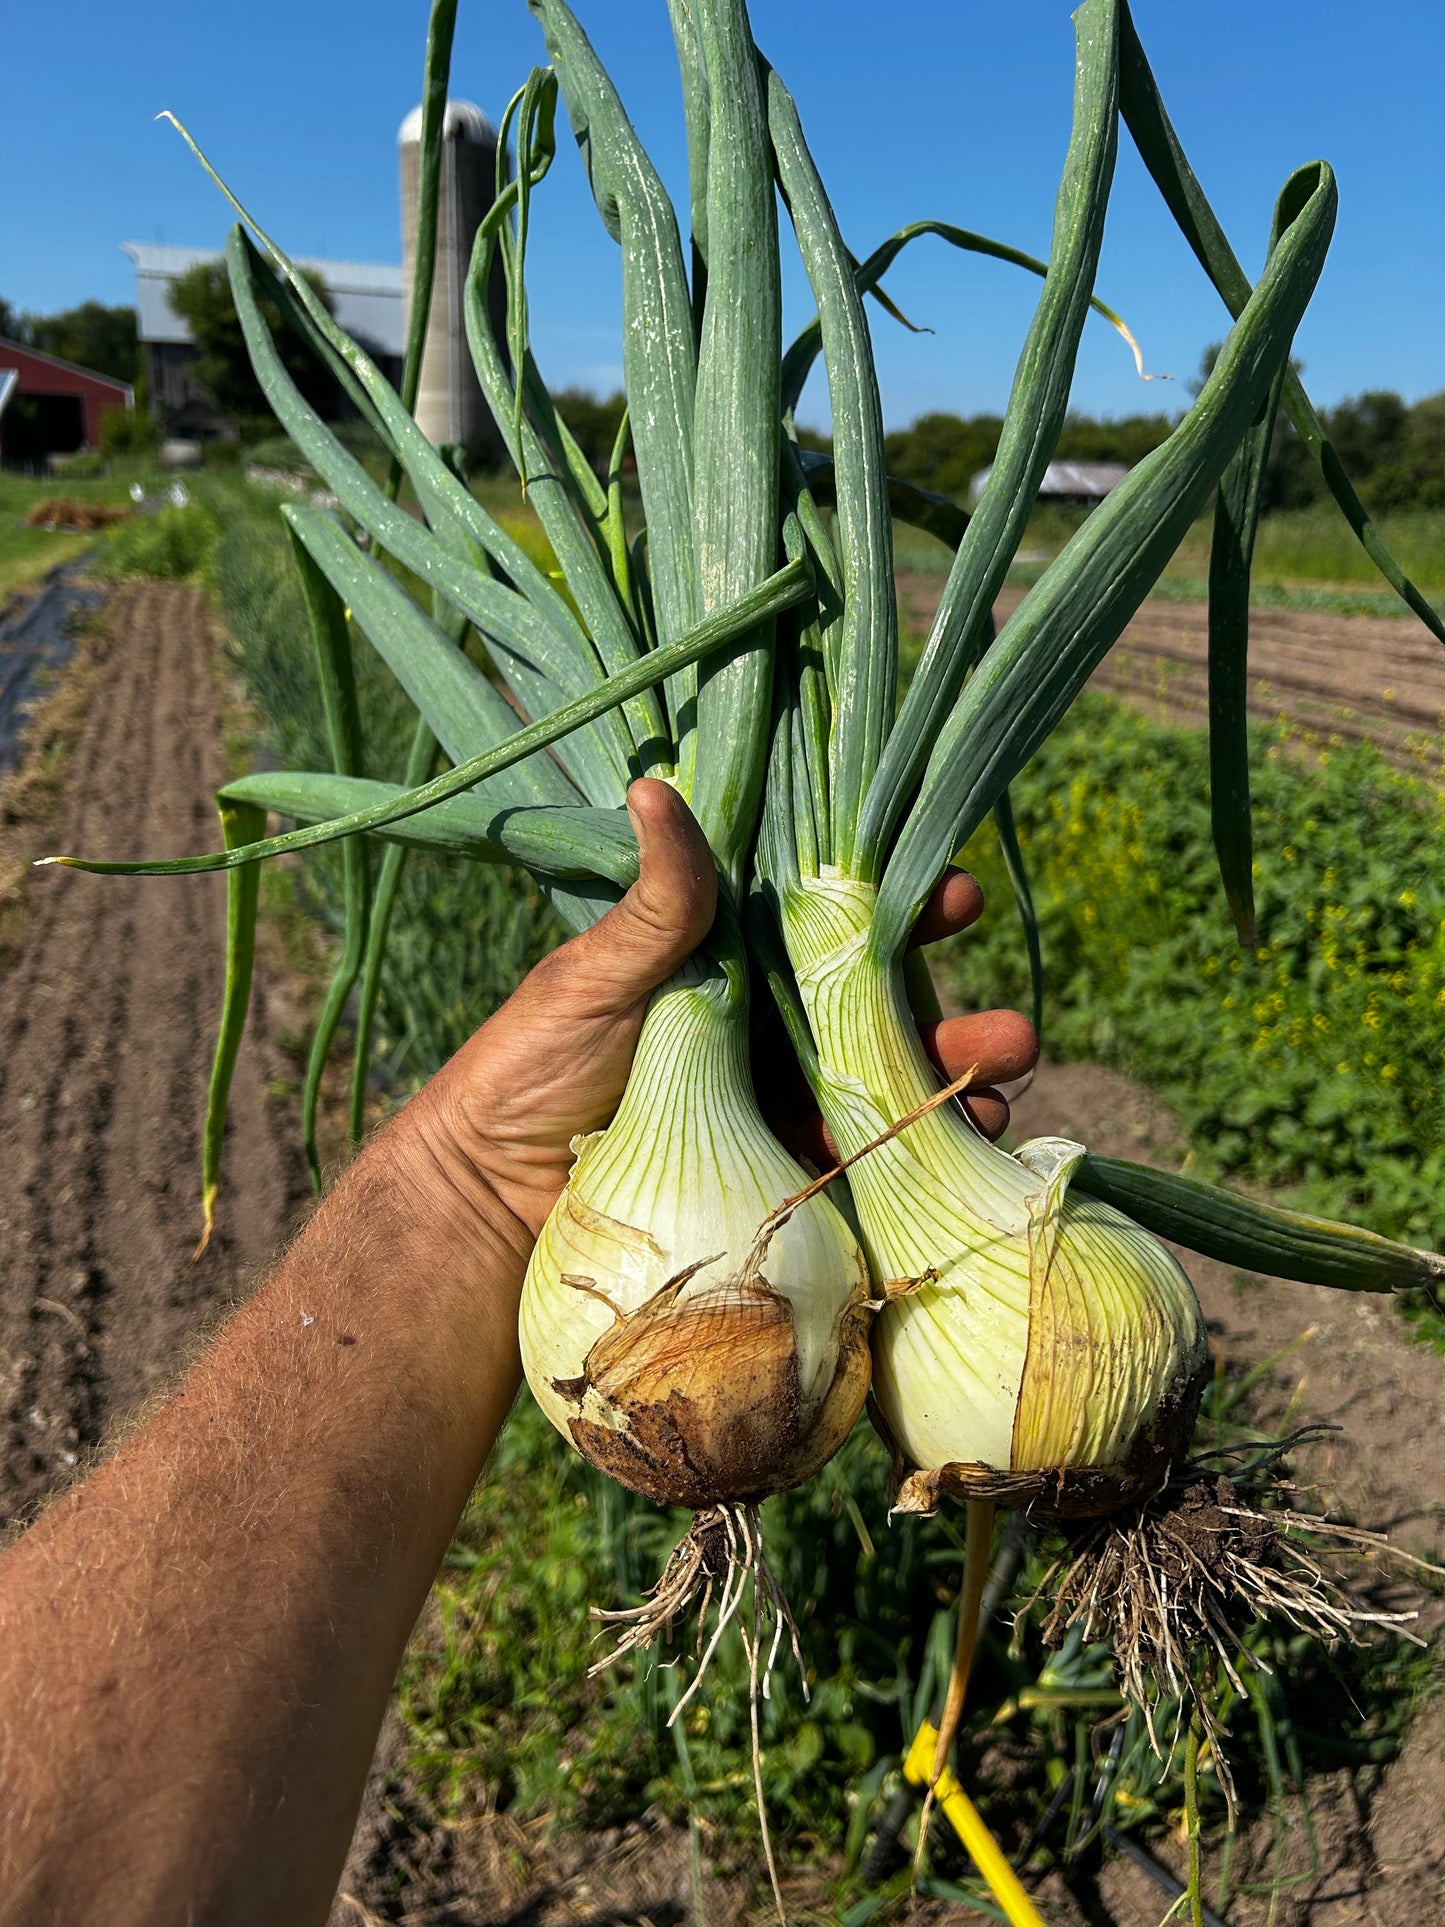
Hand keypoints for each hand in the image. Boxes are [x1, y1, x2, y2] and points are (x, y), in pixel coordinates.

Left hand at [409, 779, 1037, 1254]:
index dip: (901, 912)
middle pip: (882, 1018)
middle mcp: (765, 1031)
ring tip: (1004, 1105)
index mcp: (731, 964)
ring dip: (953, 1096)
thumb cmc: (531, 1066)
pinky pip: (855, 1168)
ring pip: (884, 1094)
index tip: (954, 898)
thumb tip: (658, 786)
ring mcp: (773, 1109)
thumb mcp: (596, 974)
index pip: (832, 926)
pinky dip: (910, 1166)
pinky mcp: (772, 1178)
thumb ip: (656, 902)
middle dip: (958, 1022)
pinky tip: (959, 1164)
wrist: (487, 1199)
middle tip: (1015, 1035)